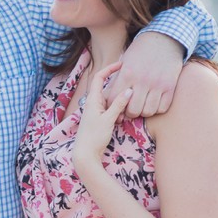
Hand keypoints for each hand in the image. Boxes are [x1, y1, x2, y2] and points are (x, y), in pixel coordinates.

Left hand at [70, 61, 134, 176]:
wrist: (86, 154)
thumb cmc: (94, 137)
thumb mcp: (108, 119)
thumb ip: (118, 105)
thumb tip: (129, 91)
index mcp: (93, 99)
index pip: (100, 77)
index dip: (110, 68)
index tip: (121, 64)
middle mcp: (94, 103)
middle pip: (108, 87)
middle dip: (119, 85)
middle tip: (132, 81)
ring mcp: (97, 111)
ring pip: (111, 99)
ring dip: (120, 100)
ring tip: (131, 101)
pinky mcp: (101, 119)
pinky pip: (112, 109)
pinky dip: (119, 109)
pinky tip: (125, 116)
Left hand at [105, 31, 185, 116]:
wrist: (163, 40)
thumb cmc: (140, 51)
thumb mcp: (125, 62)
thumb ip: (117, 80)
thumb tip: (109, 99)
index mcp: (128, 73)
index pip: (115, 99)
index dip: (113, 105)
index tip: (116, 105)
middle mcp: (143, 80)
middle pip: (133, 110)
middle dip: (130, 112)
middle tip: (131, 108)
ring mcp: (158, 84)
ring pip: (148, 112)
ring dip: (144, 111)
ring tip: (142, 105)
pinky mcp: (170, 87)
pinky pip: (162, 108)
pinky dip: (157, 108)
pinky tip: (154, 102)